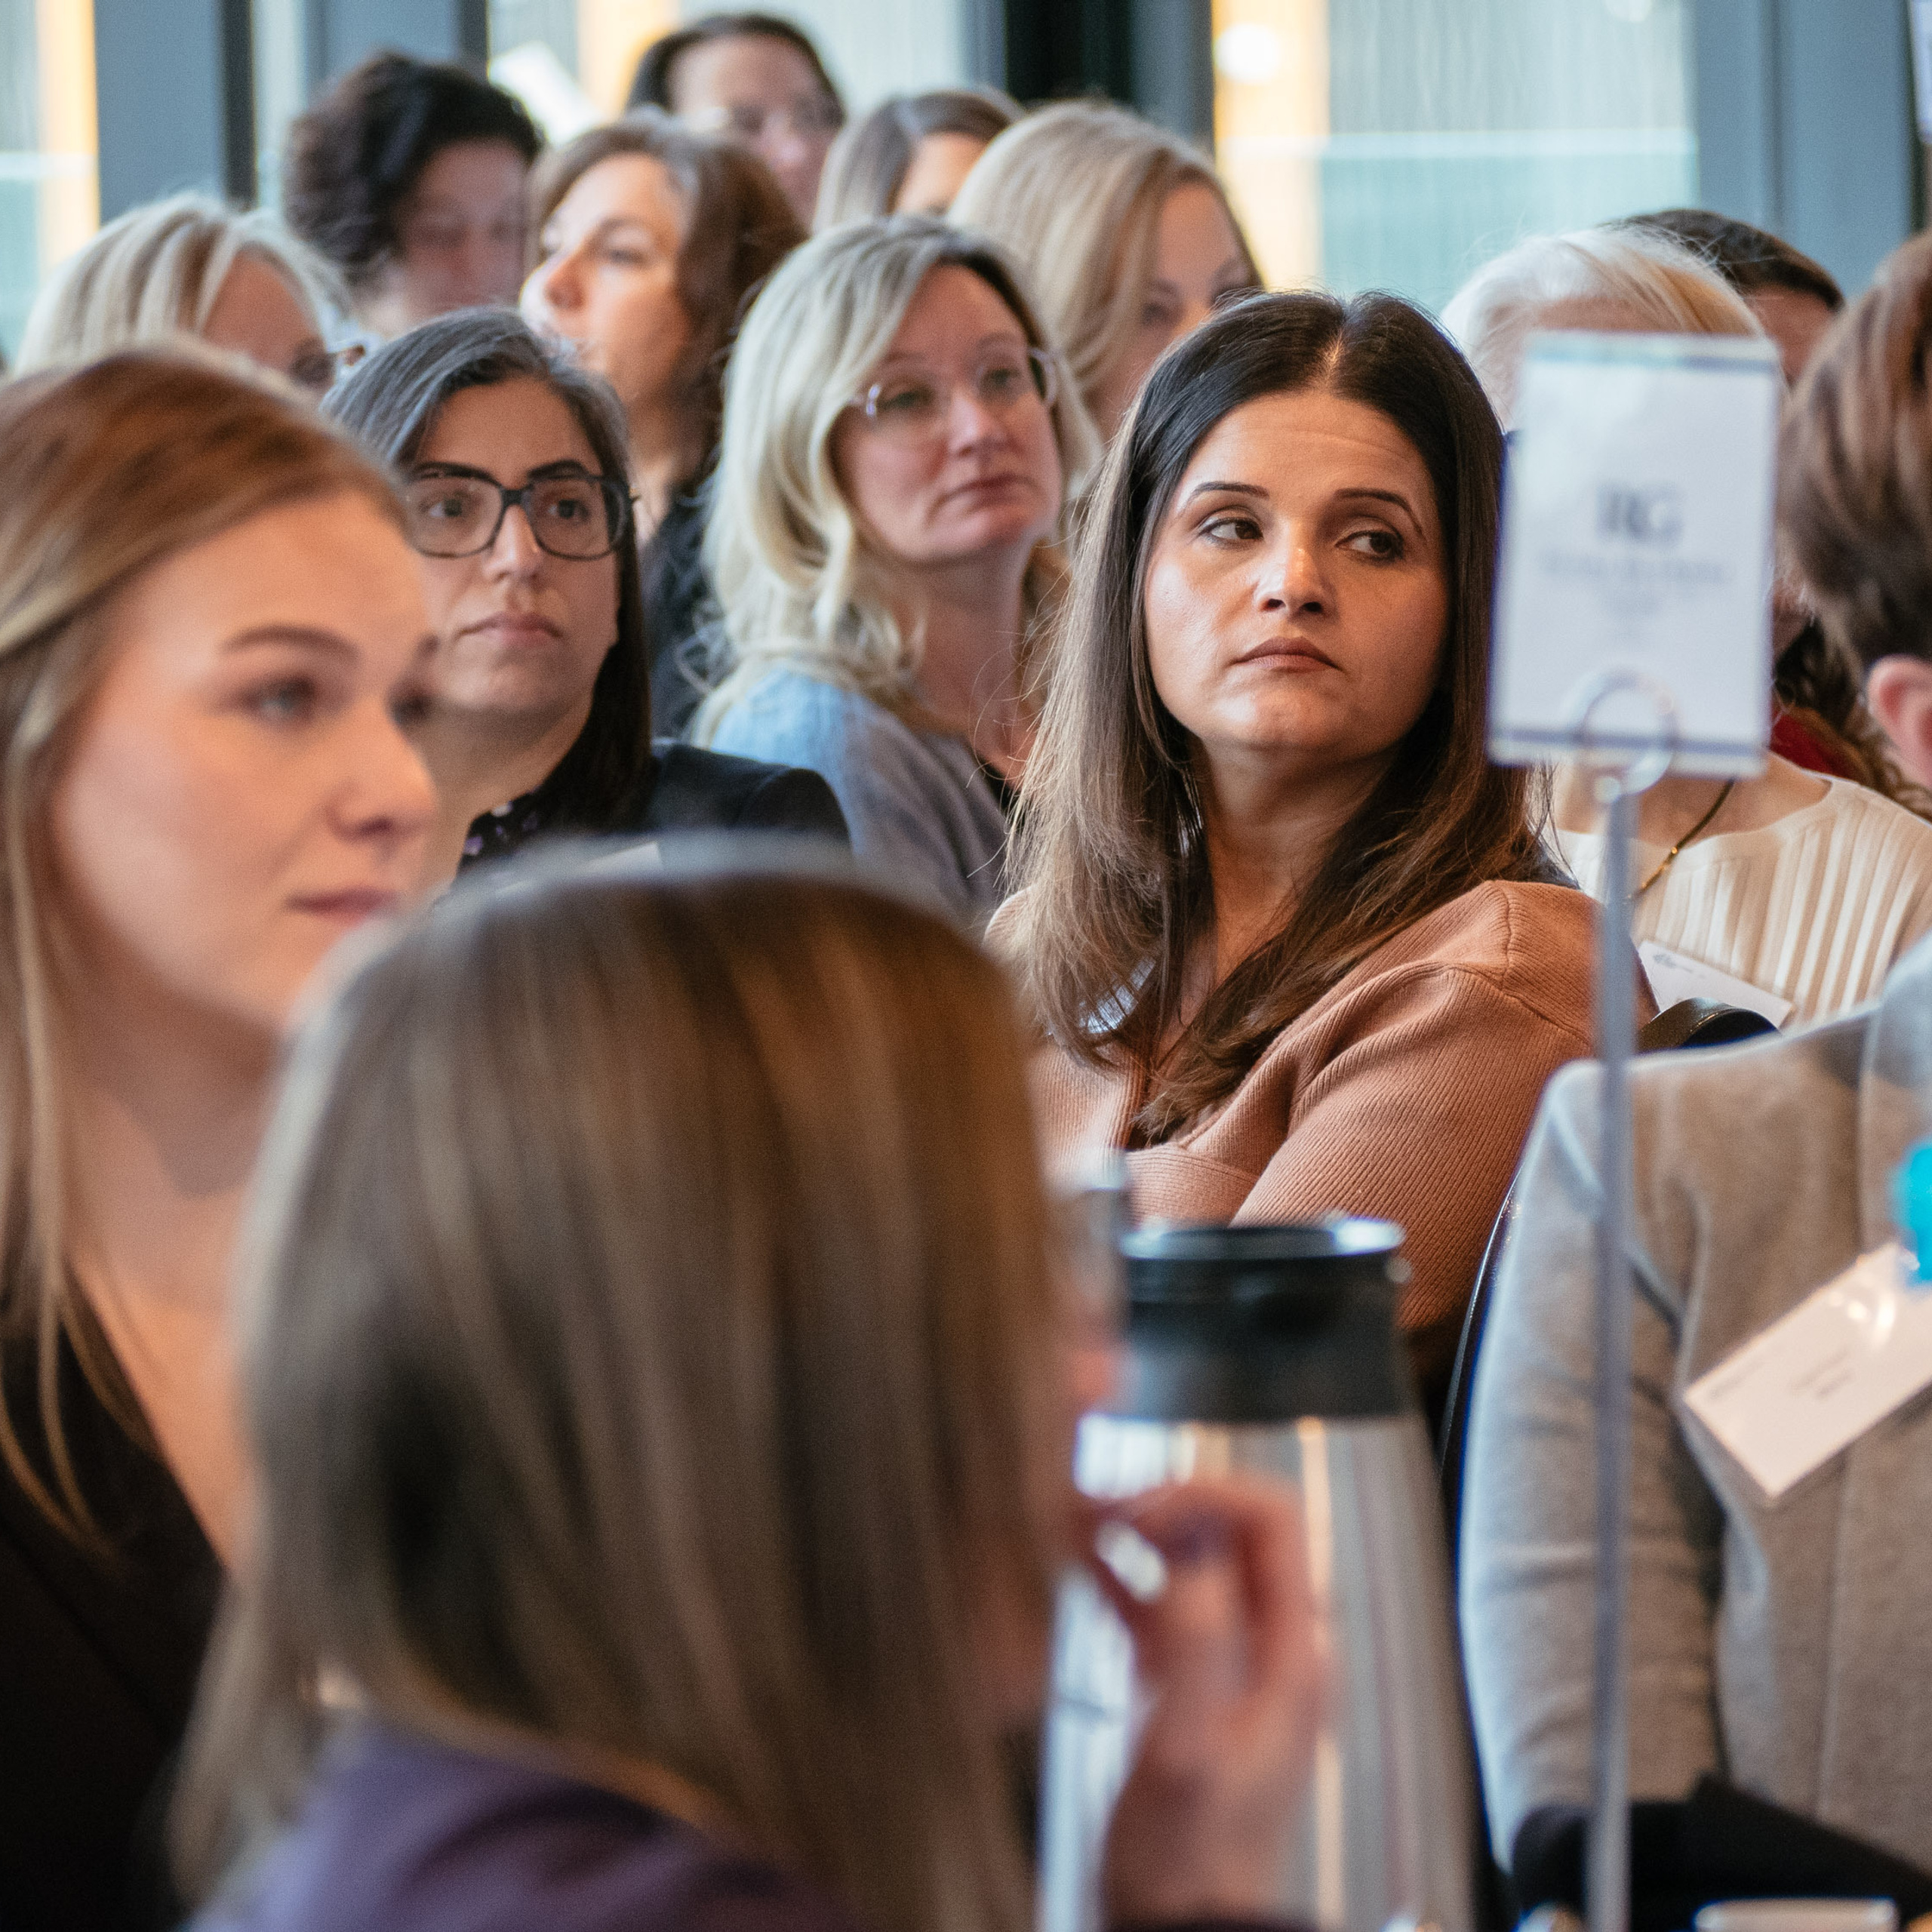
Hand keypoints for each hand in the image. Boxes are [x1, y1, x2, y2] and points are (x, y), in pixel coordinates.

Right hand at [1087, 1473, 1328, 1923]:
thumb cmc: (1186, 1864)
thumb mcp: (1183, 1750)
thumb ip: (1193, 1644)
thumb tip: (1188, 1545)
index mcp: (1291, 1652)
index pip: (1270, 1518)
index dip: (1201, 1496)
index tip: (1134, 1515)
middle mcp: (1270, 1647)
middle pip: (1229, 1528)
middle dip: (1160, 1502)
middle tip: (1092, 1507)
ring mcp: (1231, 1664)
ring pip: (1190, 1559)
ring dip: (1134, 1530)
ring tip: (1073, 1518)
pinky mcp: (1190, 1686)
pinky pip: (1160, 1601)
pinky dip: (1119, 1572)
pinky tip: (1076, 1565)